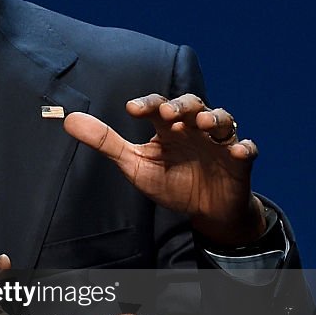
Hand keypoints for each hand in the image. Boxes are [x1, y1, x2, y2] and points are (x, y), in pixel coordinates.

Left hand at [63, 93, 265, 245]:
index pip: (159, 105)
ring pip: (223, 120)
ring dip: (214, 119)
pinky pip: (246, 149)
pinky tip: (236, 150)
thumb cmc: (170, 182)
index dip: (149, 103)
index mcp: (170, 127)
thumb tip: (69, 120)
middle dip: (182, 106)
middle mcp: (195, 128)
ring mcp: (219, 143)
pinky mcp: (239, 162)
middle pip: (193, 105)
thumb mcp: (134, 164)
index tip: (133, 109)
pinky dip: (243, 147)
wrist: (205, 210)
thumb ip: (105, 142)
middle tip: (168, 113)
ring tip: (201, 125)